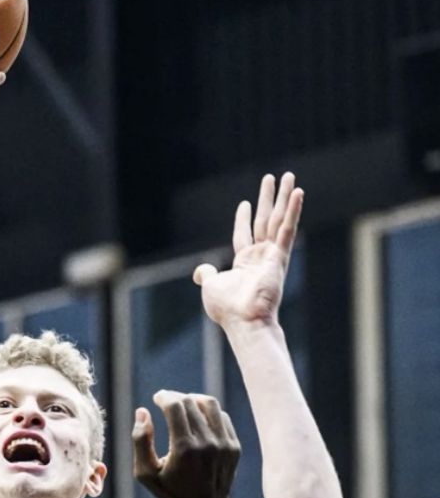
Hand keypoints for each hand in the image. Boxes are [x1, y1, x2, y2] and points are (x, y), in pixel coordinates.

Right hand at [132, 391, 239, 497]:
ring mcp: (224, 444)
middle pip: (190, 402)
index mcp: (184, 448)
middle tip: (166, 401)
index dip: (164, 396)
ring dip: (193, 399)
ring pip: (209, 404)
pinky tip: (197, 419)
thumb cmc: (170, 492)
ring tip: (183, 405)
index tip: (157, 397)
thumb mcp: (145, 473)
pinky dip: (207, 412)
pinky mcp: (234, 446)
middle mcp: (207, 443)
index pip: (175, 406)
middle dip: (175, 397)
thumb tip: (143, 412)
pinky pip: (222, 417)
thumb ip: (140, 441)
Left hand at [193, 172, 303, 328]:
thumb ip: (208, 275)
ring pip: (279, 219)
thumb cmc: (228, 309)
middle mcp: (261, 256)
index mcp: (245, 263)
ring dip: (285, 197)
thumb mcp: (212, 286)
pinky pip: (287, 228)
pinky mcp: (280, 256)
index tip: (245, 202)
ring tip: (289, 176)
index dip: (243, 218)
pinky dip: (293, 211)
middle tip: (274, 177)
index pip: (244, 234)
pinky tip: (298, 193)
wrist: (243, 321)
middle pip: (265, 220)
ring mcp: (272, 255)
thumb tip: (200, 272)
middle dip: (269, 199)